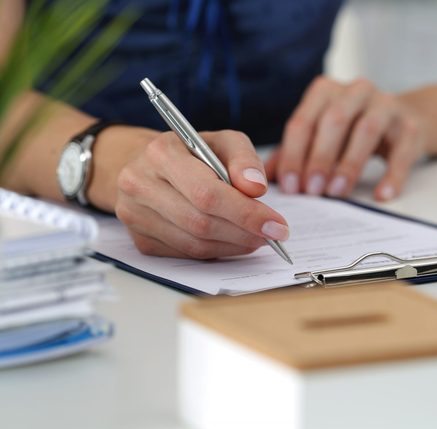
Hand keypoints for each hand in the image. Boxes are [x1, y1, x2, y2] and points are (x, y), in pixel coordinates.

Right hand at [115, 130, 288, 258]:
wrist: (150, 166)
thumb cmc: (192, 153)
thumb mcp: (223, 142)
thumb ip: (244, 159)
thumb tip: (256, 188)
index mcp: (161, 152)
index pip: (207, 193)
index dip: (246, 213)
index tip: (277, 225)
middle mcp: (140, 184)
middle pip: (200, 222)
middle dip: (244, 232)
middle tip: (273, 235)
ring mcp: (135, 216)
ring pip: (194, 244)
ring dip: (234, 246)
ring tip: (258, 238)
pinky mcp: (141, 240)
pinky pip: (186, 254)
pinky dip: (217, 251)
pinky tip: (234, 242)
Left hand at [266, 76, 426, 200]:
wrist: (406, 121)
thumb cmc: (353, 131)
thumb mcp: (321, 136)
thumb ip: (293, 153)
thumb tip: (264, 178)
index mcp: (326, 91)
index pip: (303, 121)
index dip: (293, 154)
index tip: (290, 186)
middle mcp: (356, 91)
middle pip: (334, 120)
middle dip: (320, 157)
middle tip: (311, 190)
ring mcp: (387, 105)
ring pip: (367, 130)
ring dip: (350, 163)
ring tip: (338, 192)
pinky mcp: (411, 126)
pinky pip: (402, 151)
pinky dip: (392, 175)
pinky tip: (381, 195)